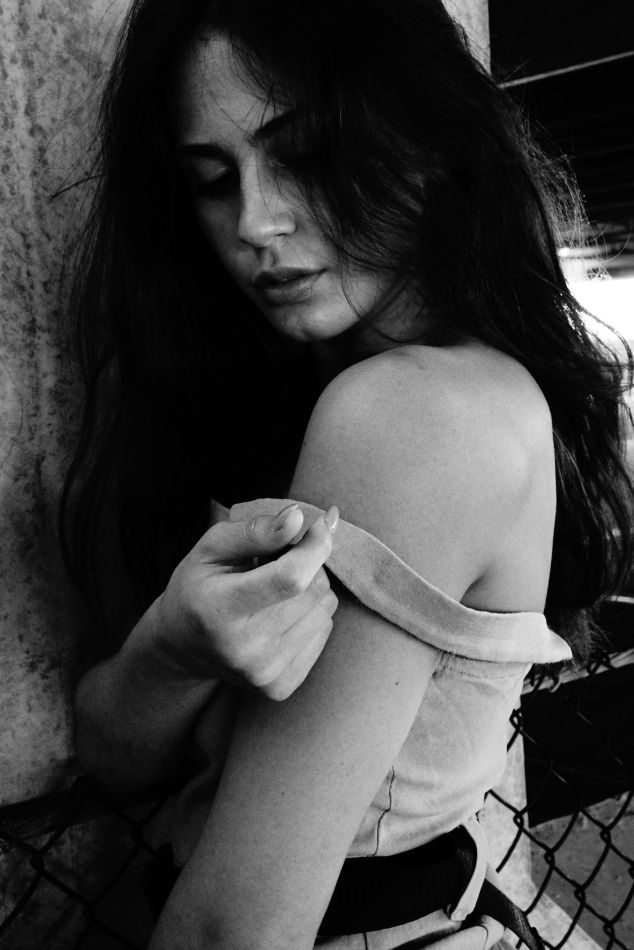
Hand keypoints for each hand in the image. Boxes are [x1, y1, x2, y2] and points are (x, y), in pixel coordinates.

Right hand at [153, 504, 338, 699]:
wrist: (182, 647)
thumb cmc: (197, 587)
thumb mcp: (211, 548)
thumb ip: (254, 531)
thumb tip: (297, 518)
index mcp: (220, 609)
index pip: (290, 578)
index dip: (315, 546)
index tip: (323, 522)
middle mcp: (244, 648)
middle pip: (312, 589)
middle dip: (306, 563)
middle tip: (275, 563)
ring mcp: (265, 672)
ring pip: (325, 608)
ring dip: (310, 589)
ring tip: (273, 591)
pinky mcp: (281, 686)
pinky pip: (325, 630)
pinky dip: (310, 614)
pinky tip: (279, 615)